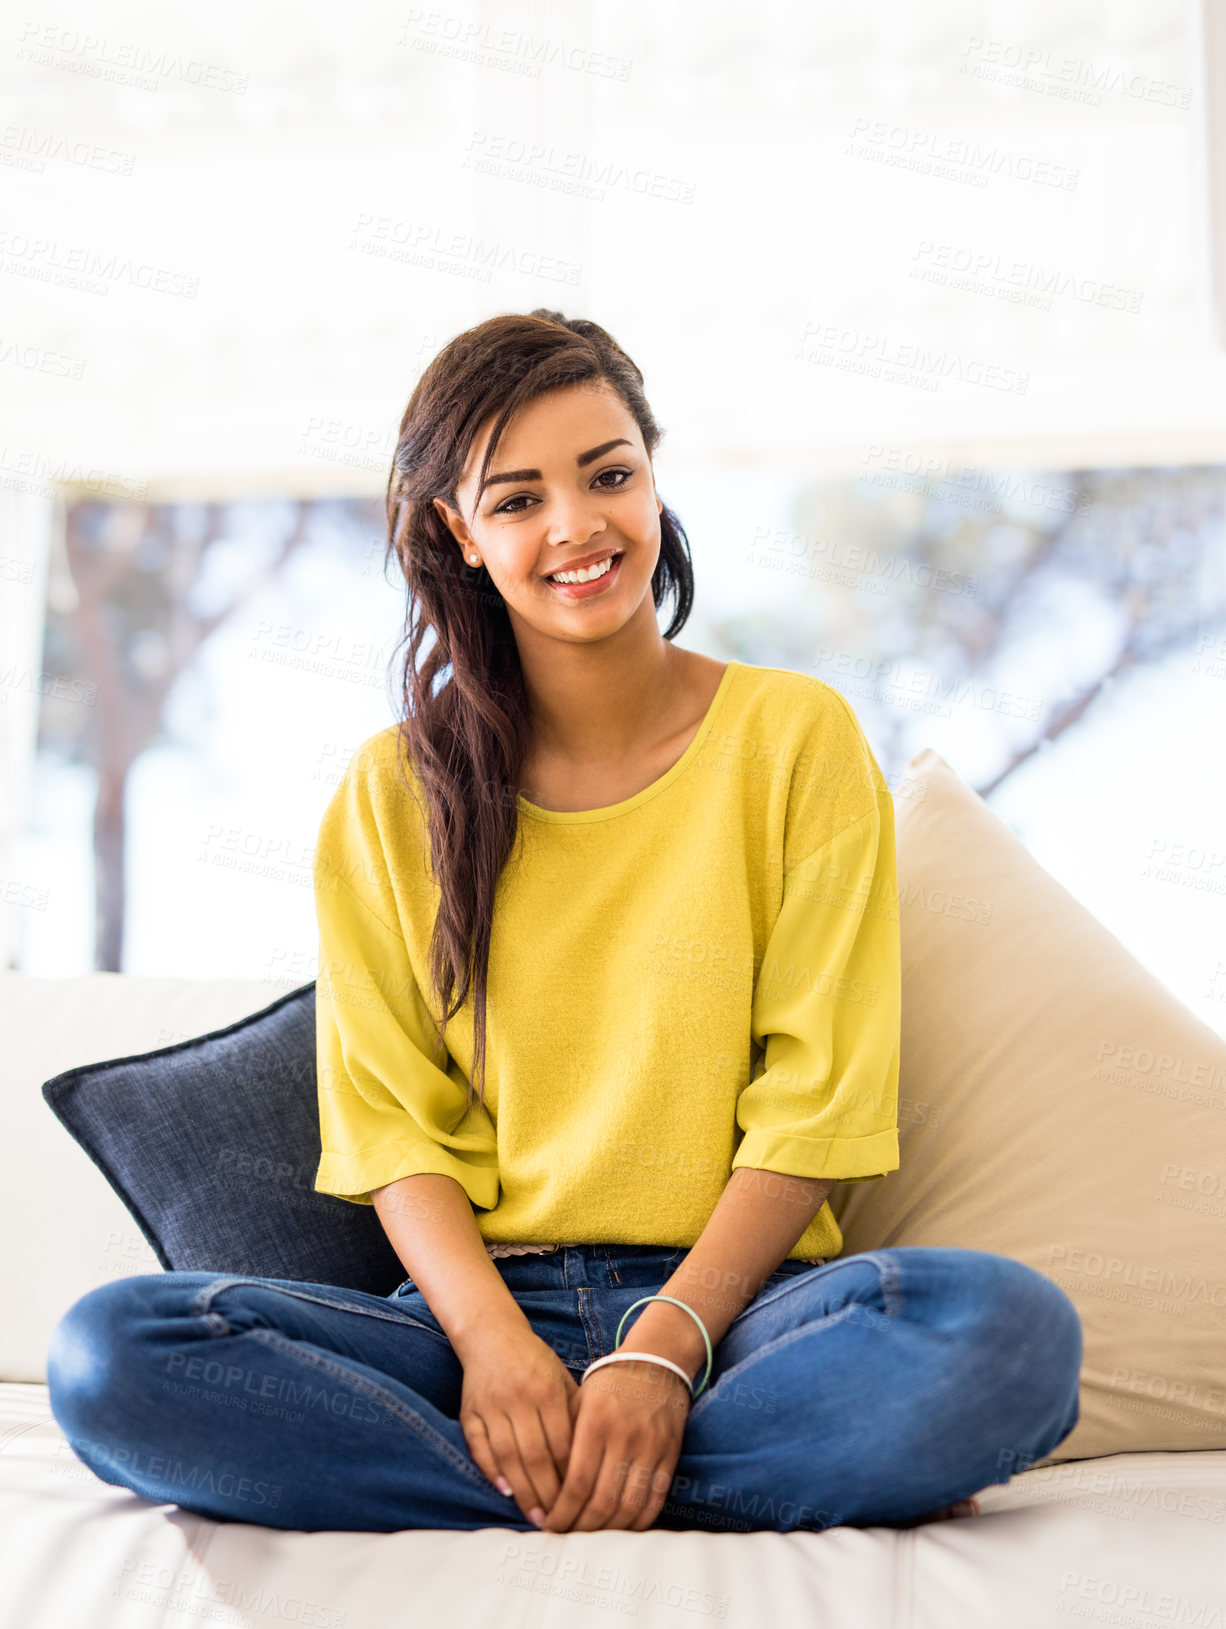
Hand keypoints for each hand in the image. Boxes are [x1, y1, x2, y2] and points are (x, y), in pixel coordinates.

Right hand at [458, 1322, 577, 1525]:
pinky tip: (505, 1492)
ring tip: (536, 1516)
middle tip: (558, 1522)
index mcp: (546, 1389)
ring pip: (507, 1456)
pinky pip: (479, 1446)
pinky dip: (491, 1471)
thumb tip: (590, 1462)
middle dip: (547, 1492)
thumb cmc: (535, 1362)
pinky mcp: (469, 1411)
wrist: (491, 1334)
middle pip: (534, 1455)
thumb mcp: (561, 1379)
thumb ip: (574, 1414)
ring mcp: (491, 1405)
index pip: (561, 1443)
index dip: (570, 1476)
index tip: (580, 1502)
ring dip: (522, 1491)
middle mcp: (518, 1397)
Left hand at [542, 1358, 690, 1532]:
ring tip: (588, 1538)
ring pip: (628, 1508)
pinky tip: (619, 1529)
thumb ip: (564, 1439)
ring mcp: (650, 1448)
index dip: (562, 1512)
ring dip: (606, 1531)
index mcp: (596, 1423)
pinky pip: (654, 1501)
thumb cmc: (610, 1383)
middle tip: (565, 1537)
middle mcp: (624, 1438)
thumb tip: (543, 1484)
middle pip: (601, 1502)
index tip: (549, 1525)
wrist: (657, 1363)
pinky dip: (636, 1523)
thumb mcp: (579, 1400)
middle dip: (579, 1528)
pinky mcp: (669, 1456)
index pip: (577, 1483)